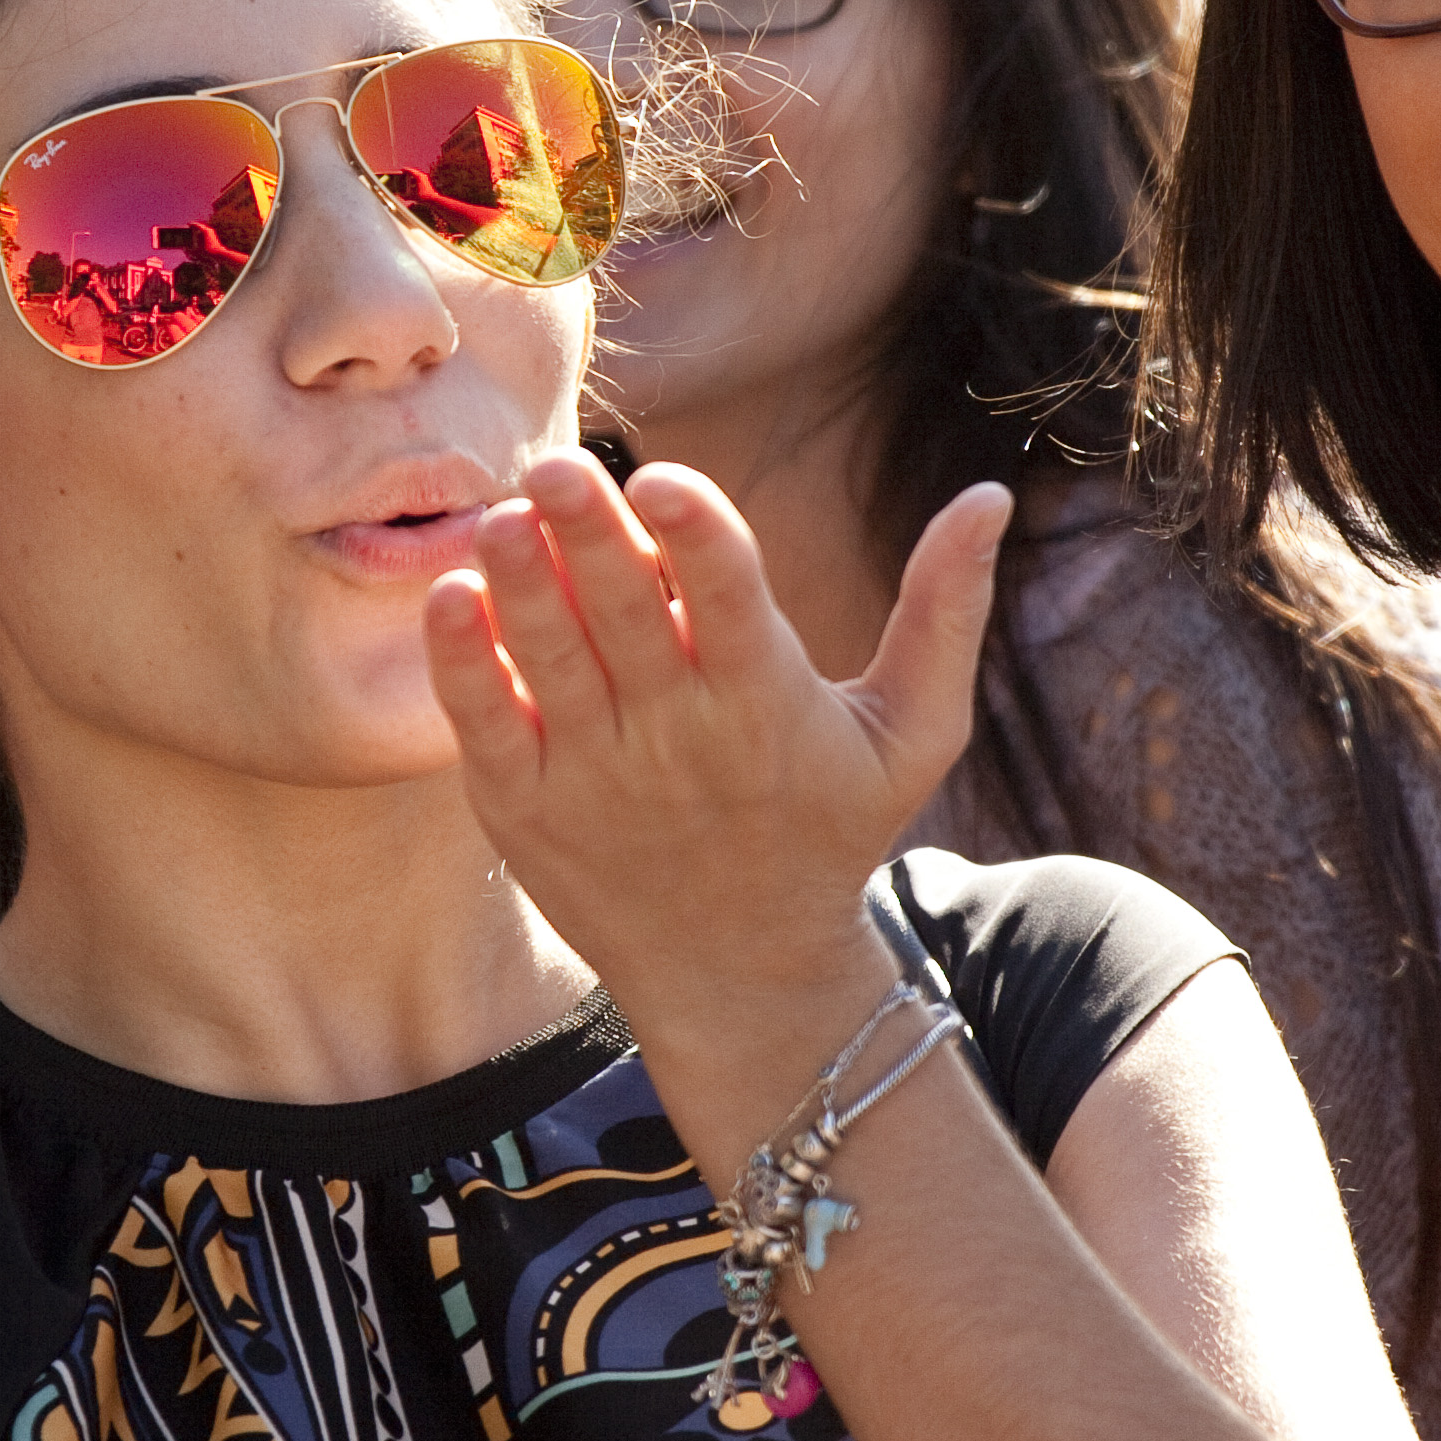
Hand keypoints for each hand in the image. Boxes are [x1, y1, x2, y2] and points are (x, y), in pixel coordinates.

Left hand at [424, 457, 1010, 1051]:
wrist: (743, 975)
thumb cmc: (830, 828)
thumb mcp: (912, 732)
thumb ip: (945, 612)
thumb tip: (992, 494)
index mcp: (770, 707)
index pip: (732, 605)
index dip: (696, 538)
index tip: (662, 477)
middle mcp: (680, 741)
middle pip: (626, 620)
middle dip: (588, 535)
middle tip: (551, 465)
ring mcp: (596, 780)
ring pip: (551, 663)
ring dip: (520, 584)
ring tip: (500, 515)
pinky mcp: (527, 813)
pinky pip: (486, 727)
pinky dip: (463, 664)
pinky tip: (448, 593)